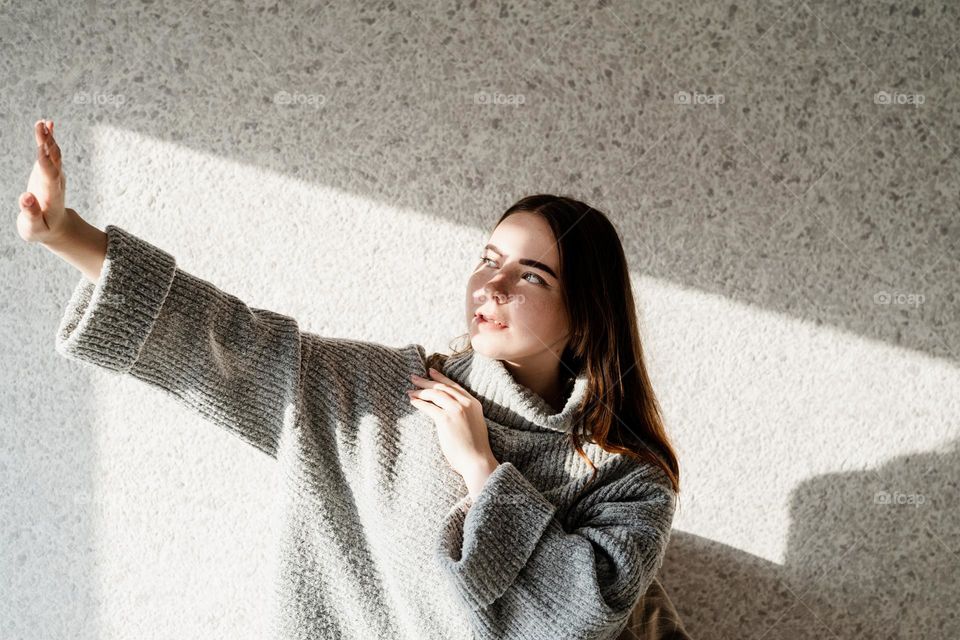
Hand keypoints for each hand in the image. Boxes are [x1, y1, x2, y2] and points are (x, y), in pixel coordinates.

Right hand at [18, 119, 71, 244]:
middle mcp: (56, 183)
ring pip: (53, 154)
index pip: (50, 177)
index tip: (41, 149)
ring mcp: (54, 176)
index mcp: (52, 196)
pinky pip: (50, 153)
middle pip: (53, 161)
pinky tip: (48, 123)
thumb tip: (25, 197)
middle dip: (47, 145)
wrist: (56, 227)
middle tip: (41, 127)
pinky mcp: (49, 171)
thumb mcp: (34, 228)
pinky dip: (49, 138)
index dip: (46, 163)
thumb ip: (30, 213)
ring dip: (48, 138)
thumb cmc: (41, 230)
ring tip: (42, 123)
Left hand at [407, 368, 498, 491]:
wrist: (478, 461)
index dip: (441, 378)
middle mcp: (465, 403)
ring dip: (421, 391)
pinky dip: (419, 403)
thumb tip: (449, 412)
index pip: (455, 386)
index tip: (431, 372)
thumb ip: (465, 414)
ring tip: (410, 390)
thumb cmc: (475, 449)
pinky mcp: (446, 419)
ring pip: (435, 394)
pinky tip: (413, 401)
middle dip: (427, 381)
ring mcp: (456, 410)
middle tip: (414, 377)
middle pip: (443, 387)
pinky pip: (429, 407)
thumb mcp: (474, 424)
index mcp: (474, 404)